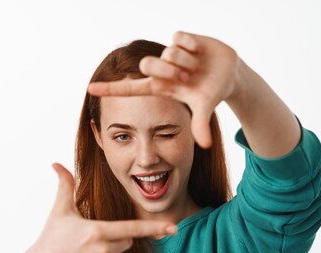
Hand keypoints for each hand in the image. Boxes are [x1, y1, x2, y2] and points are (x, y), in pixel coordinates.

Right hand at [18, 162, 177, 252]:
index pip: (132, 229)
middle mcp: (103, 252)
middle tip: (90, 238)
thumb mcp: (59, 211)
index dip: (154, 228)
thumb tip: (56, 164)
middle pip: (127, 240)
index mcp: (97, 232)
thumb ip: (65, 186)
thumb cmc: (51, 239)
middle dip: (115, 237)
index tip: (173, 228)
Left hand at [87, 30, 240, 148]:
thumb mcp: (205, 108)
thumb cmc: (212, 92)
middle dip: (169, 70)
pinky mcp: (181, 38)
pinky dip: (193, 46)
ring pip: (168, 52)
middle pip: (148, 64)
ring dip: (187, 61)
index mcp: (160, 87)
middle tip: (188, 77)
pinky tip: (200, 51)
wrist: (229, 73)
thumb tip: (205, 146)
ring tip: (198, 67)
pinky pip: (179, 38)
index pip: (130, 89)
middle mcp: (162, 70)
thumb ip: (200, 124)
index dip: (111, 90)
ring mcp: (170, 54)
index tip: (90, 90)